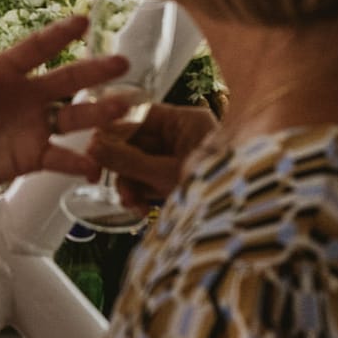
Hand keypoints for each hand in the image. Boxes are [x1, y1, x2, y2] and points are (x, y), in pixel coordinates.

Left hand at [0, 15, 132, 196]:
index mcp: (1, 72)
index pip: (32, 50)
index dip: (57, 35)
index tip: (82, 21)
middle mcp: (26, 95)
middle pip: (64, 79)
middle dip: (93, 71)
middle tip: (121, 62)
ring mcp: (34, 125)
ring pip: (72, 116)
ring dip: (98, 112)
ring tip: (122, 107)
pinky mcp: (35, 155)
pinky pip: (60, 157)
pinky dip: (77, 162)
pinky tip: (93, 165)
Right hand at [89, 103, 218, 209]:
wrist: (245, 223)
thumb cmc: (215, 186)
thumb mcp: (165, 173)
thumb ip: (127, 160)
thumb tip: (92, 147)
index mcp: (185, 120)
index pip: (139, 115)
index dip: (113, 131)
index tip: (93, 148)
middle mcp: (183, 135)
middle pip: (136, 142)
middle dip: (121, 165)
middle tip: (100, 178)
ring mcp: (181, 157)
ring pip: (141, 163)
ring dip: (130, 183)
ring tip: (130, 202)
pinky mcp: (179, 178)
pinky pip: (151, 179)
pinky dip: (142, 193)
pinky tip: (139, 207)